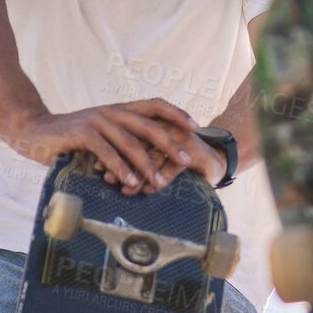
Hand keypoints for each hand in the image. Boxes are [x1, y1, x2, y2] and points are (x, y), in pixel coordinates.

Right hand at [5, 100, 200, 193]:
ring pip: (130, 142)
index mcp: (120, 110)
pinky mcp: (82, 133)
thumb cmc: (72, 139)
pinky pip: (107, 152)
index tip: (196, 126)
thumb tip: (152, 160)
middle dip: (170, 143)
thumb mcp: (102, 136)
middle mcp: (112, 112)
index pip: (155, 105)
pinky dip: (120, 168)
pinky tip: (130, 182)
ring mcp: (97, 120)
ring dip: (146, 164)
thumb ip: (122, 142)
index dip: (176, 113)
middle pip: (149, 125)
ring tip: (158, 182)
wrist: (33, 131)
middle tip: (187, 160)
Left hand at [102, 133, 226, 194]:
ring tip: (127, 189)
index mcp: (154, 122)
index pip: (128, 134)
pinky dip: (161, 179)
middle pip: (138, 143)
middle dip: (122, 163)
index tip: (98, 167)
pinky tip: (151, 190)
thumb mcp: (154, 154)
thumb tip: (103, 170)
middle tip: (107, 179)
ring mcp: (180, 137)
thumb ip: (134, 157)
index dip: (112, 150)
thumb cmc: (178, 159)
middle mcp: (166, 126)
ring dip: (139, 174)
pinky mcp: (193, 150)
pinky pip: (173, 166)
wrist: (214, 161)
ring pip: (154, 155)